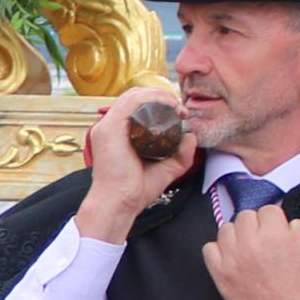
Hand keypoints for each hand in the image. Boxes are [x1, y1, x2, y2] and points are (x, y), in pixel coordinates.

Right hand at [76, 85, 193, 240]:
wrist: (121, 203)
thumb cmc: (136, 189)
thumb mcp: (167, 168)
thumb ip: (181, 153)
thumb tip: (191, 136)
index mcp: (119, 132)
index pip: (138, 106)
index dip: (160, 102)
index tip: (179, 113)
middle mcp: (110, 126)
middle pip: (136, 96)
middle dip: (161, 96)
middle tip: (180, 109)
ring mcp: (107, 125)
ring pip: (134, 95)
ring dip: (158, 95)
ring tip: (176, 106)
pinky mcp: (109, 128)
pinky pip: (130, 102)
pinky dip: (151, 98)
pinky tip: (168, 106)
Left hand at [203, 207, 299, 299]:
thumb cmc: (299, 289)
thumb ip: (295, 231)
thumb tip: (288, 222)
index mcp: (275, 234)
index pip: (268, 210)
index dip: (273, 221)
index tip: (274, 230)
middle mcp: (251, 242)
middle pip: (245, 216)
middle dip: (254, 226)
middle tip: (261, 240)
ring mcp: (232, 257)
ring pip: (226, 229)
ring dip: (236, 236)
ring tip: (246, 249)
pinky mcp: (220, 272)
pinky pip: (209, 248)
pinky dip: (218, 251)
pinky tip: (230, 259)